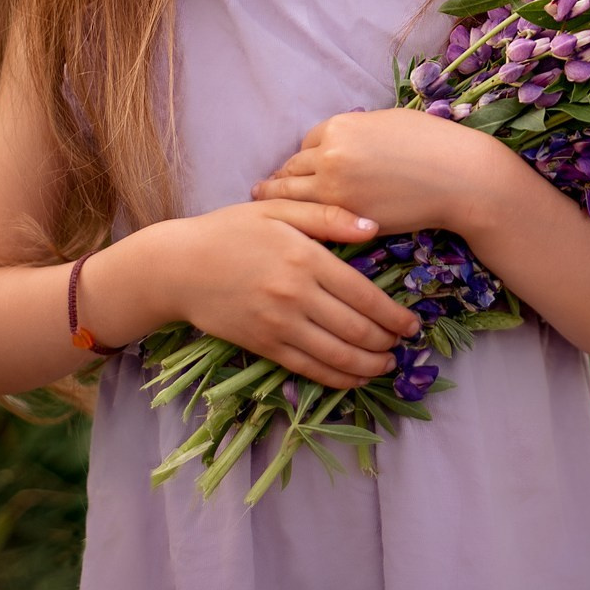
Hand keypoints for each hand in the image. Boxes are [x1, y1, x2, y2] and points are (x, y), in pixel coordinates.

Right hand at [144, 201, 421, 389]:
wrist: (178, 266)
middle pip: (356, 329)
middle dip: (387, 342)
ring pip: (336, 355)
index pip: (364, 295)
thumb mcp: (279, 210)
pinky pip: (308, 368)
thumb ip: (329, 216)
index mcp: (306, 258)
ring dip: (369, 366)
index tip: (412, 323)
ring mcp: (279, 324)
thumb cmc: (231, 231)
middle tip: (403, 344)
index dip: (393, 315)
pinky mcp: (262, 345)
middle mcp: (296, 295)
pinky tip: (354, 379)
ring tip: (386, 365)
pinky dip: (337, 378)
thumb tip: (375, 228)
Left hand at [250, 107, 517, 236]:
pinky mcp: (345, 218)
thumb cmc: (432, 143)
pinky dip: (299, 221)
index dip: (304, 157)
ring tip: (263, 208)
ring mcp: (334, 190)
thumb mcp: (388, 121)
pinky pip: (310, 219)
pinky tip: (293, 227)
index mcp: (340, 127)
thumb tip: (340, 139)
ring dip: (277, 202)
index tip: (294, 169)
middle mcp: (329, 156)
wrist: (459, 177)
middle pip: (292, 169)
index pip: (306, 143)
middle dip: (281, 179)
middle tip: (263, 190)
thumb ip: (357, 131)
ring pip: (292, 196)